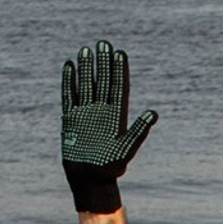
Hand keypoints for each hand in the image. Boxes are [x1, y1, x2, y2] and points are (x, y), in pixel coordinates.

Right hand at [60, 39, 157, 214]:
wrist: (91, 180)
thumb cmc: (111, 167)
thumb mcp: (126, 148)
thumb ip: (139, 130)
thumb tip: (153, 113)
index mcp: (116, 115)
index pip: (118, 87)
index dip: (119, 70)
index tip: (120, 53)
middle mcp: (101, 110)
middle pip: (102, 81)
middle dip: (103, 63)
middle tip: (103, 43)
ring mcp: (85, 112)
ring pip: (86, 85)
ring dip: (86, 68)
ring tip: (85, 50)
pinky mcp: (71, 118)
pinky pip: (69, 96)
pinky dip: (69, 82)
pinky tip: (69, 67)